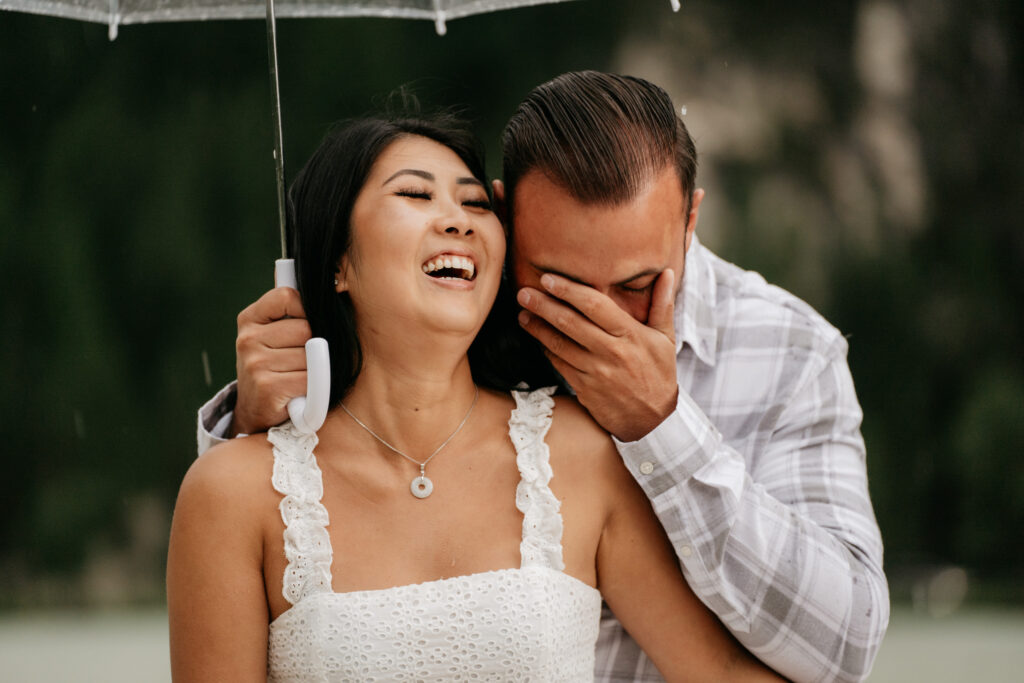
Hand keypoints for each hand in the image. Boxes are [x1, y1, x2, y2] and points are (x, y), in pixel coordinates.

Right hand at [231, 287, 311, 435]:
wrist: (256, 409)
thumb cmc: (274, 366)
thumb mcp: (272, 335)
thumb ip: (291, 313)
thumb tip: (334, 287)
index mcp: (249, 319)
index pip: (287, 296)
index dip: (306, 308)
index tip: (309, 323)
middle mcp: (248, 339)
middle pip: (306, 329)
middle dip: (314, 345)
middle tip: (303, 359)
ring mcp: (255, 363)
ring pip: (311, 356)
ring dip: (315, 369)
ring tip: (300, 376)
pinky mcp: (267, 387)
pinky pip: (309, 379)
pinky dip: (313, 387)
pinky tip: (301, 391)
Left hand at [517, 270, 677, 441]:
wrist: (652, 420)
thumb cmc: (659, 374)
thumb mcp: (666, 339)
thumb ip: (662, 304)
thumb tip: (668, 272)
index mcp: (631, 335)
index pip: (595, 305)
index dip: (568, 290)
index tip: (548, 279)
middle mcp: (611, 352)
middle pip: (570, 323)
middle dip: (543, 305)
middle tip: (523, 292)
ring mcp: (596, 372)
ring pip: (559, 344)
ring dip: (537, 328)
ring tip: (523, 313)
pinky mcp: (584, 389)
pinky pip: (559, 364)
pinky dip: (546, 349)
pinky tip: (537, 338)